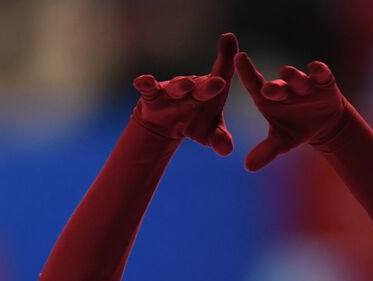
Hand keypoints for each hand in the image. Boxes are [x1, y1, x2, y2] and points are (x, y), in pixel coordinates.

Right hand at [132, 32, 237, 154]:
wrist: (165, 126)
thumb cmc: (193, 122)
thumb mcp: (209, 134)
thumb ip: (220, 139)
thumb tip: (226, 149)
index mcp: (210, 92)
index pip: (221, 72)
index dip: (227, 57)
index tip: (229, 39)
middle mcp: (192, 87)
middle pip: (202, 85)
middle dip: (210, 85)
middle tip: (220, 83)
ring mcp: (171, 90)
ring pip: (177, 86)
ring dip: (182, 85)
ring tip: (189, 85)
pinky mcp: (152, 96)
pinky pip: (147, 88)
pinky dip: (145, 83)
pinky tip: (143, 81)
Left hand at [235, 53, 346, 170]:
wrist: (323, 123)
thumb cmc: (295, 128)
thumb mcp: (282, 141)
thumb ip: (267, 151)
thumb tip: (248, 167)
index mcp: (269, 99)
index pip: (255, 85)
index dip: (247, 73)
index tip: (238, 59)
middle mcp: (284, 88)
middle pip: (277, 87)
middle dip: (274, 88)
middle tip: (267, 90)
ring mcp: (304, 83)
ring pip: (297, 79)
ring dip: (294, 77)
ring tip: (288, 74)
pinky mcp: (323, 82)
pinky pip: (321, 74)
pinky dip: (319, 70)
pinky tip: (315, 68)